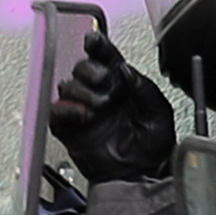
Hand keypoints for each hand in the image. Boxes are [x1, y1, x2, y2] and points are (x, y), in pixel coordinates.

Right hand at [48, 29, 177, 183]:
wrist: (142, 175)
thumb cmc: (153, 146)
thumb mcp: (158, 112)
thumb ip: (143, 87)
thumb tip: (126, 69)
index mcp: (121, 85)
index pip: (105, 58)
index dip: (98, 46)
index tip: (94, 40)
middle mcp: (99, 94)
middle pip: (81, 67)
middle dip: (90, 71)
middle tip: (105, 83)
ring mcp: (83, 110)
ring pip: (67, 86)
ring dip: (82, 91)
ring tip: (99, 107)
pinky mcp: (70, 129)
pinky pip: (56, 112)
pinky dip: (66, 109)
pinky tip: (83, 115)